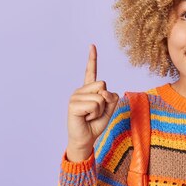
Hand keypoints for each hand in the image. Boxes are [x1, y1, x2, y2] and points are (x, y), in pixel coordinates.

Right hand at [66, 44, 119, 160]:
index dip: (92, 58)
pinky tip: (85, 118)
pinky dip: (94, 114)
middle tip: (95, 112)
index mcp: (89, 89)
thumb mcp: (109, 109)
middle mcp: (81, 90)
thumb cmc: (96, 124)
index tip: (92, 45)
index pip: (91, 71)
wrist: (85, 139)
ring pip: (100, 97)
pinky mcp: (73, 104)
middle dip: (105, 101)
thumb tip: (103, 92)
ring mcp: (75, 96)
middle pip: (103, 85)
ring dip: (100, 110)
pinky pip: (95, 105)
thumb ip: (111, 97)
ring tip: (90, 116)